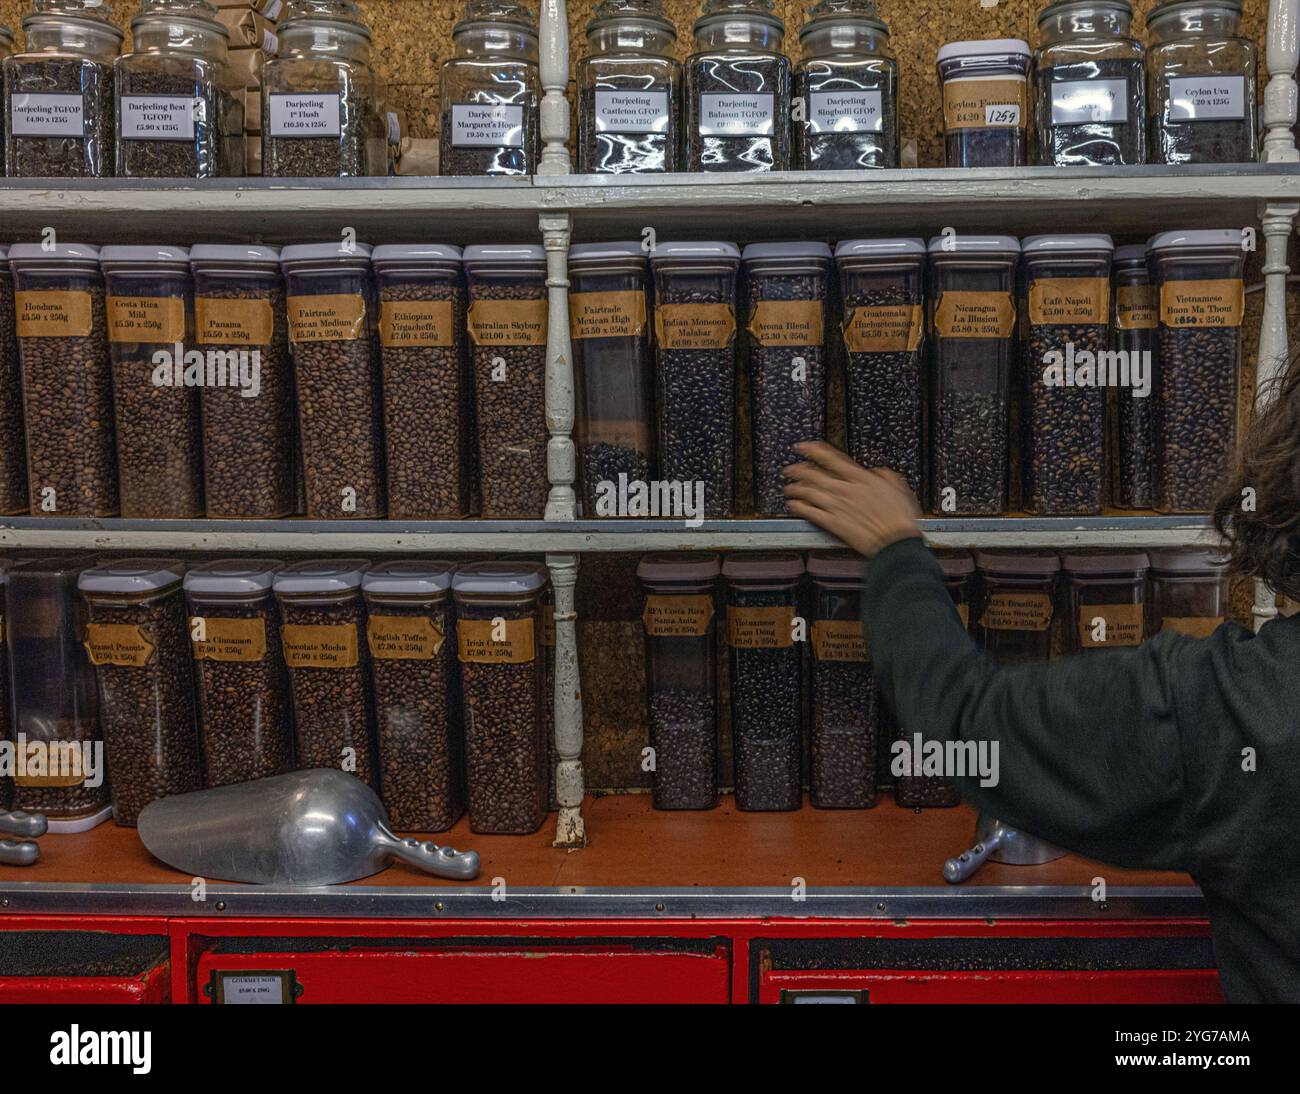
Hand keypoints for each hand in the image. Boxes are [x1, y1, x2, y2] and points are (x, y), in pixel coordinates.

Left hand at [784, 442, 922, 558]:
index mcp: (861, 479)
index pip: (831, 458)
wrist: (896, 542)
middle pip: (814, 474)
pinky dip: (798, 507)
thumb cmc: (901, 518)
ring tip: (788, 488)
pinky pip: (809, 512)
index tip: (802, 447)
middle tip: (790, 469)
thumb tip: (876, 472)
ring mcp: (837, 506)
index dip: (813, 450)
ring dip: (795, 488)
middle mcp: (845, 490)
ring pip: (808, 492)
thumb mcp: (898, 488)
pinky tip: (792, 505)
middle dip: (798, 470)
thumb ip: (884, 476)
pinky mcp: (833, 524)